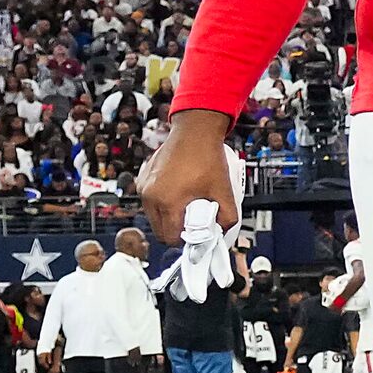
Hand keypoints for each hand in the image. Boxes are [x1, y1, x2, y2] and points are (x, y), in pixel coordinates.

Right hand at [139, 110, 236, 243]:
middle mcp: (150, 196)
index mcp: (167, 202)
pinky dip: (163, 203)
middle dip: (177, 230)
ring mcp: (144, 187)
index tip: (197, 234)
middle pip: (160, 230)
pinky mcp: (143, 179)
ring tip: (188, 205)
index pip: (169, 238)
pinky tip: (180, 193)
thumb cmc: (207, 157)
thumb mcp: (224, 190)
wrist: (195, 131)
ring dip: (169, 217)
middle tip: (195, 220)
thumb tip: (223, 231)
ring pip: (154, 217)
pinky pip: (151, 201)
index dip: (186, 240)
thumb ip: (228, 217)